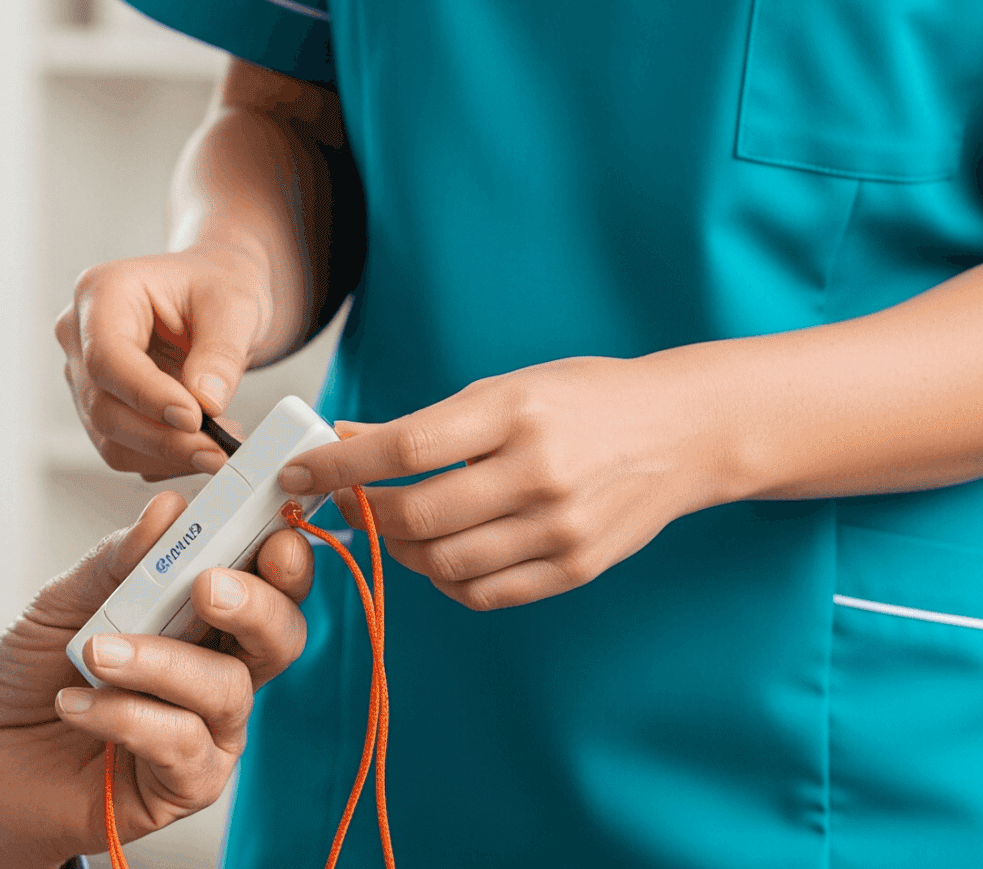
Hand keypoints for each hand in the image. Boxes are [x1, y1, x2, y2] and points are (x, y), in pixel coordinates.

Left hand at [0, 491, 313, 867]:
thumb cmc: (31, 675)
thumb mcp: (62, 602)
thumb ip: (117, 563)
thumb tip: (170, 511)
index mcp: (203, 617)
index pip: (267, 580)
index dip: (282, 554)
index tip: (272, 531)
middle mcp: (219, 671)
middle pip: (281, 635)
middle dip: (256, 604)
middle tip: (207, 586)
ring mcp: (209, 733)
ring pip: (228, 688)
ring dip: (161, 662)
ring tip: (96, 651)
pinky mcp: (186, 787)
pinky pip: (182, 745)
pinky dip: (126, 715)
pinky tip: (76, 705)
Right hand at [55, 244, 274, 480]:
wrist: (214, 297)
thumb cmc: (214, 286)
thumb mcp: (234, 305)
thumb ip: (220, 352)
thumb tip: (206, 401)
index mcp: (102, 292)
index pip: (107, 357)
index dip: (146, 395)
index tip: (193, 418)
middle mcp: (80, 334)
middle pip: (102, 406)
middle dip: (162, 437)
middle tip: (216, 450)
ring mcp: (85, 375)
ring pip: (109, 438)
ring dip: (166, 455)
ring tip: (217, 447)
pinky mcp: (101, 406)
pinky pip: (124, 449)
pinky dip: (165, 458)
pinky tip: (201, 442)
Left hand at [279, 354, 746, 610]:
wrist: (681, 432)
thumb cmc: (582, 400)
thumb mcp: (504, 390)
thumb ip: (425, 423)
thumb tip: (342, 440)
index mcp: (514, 412)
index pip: (405, 447)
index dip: (340, 466)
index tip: (300, 471)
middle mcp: (538, 471)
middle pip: (418, 515)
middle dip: (366, 514)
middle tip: (347, 503)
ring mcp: (560, 526)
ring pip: (444, 563)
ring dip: (401, 550)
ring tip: (396, 526)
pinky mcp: (576, 567)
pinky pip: (485, 592)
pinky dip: (446, 580)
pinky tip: (441, 554)